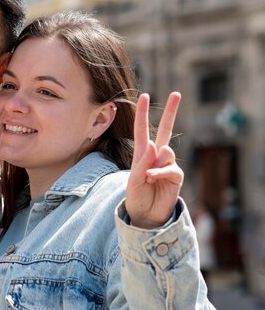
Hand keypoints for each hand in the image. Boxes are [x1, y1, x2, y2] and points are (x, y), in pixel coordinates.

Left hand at [126, 92, 183, 228]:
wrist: (146, 216)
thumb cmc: (136, 197)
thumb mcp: (133, 179)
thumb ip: (142, 162)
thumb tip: (155, 144)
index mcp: (142, 154)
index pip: (141, 130)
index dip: (142, 113)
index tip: (144, 95)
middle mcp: (156, 156)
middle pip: (165, 129)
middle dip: (171, 111)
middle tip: (176, 93)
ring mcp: (168, 164)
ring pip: (166, 151)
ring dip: (155, 164)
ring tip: (148, 178)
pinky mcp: (176, 176)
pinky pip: (171, 167)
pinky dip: (160, 172)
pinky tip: (153, 179)